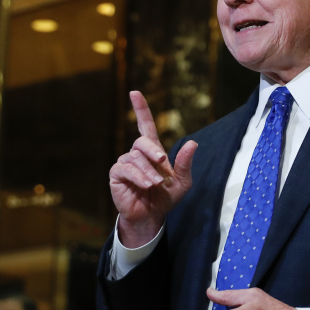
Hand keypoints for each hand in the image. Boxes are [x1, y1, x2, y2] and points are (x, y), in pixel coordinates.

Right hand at [109, 91, 196, 246]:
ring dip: (148, 171)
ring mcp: (125, 164)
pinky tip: (146, 185)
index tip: (135, 93)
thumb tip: (192, 143)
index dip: (141, 109)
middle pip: (141, 140)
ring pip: (134, 157)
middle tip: (162, 161)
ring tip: (156, 184)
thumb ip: (185, 163)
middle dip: (152, 150)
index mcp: (153, 152)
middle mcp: (137, 155)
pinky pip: (125, 169)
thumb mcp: (183, 182)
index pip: (145, 126)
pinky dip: (138, 177)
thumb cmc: (167, 198)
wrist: (152, 216)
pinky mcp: (116, 176)